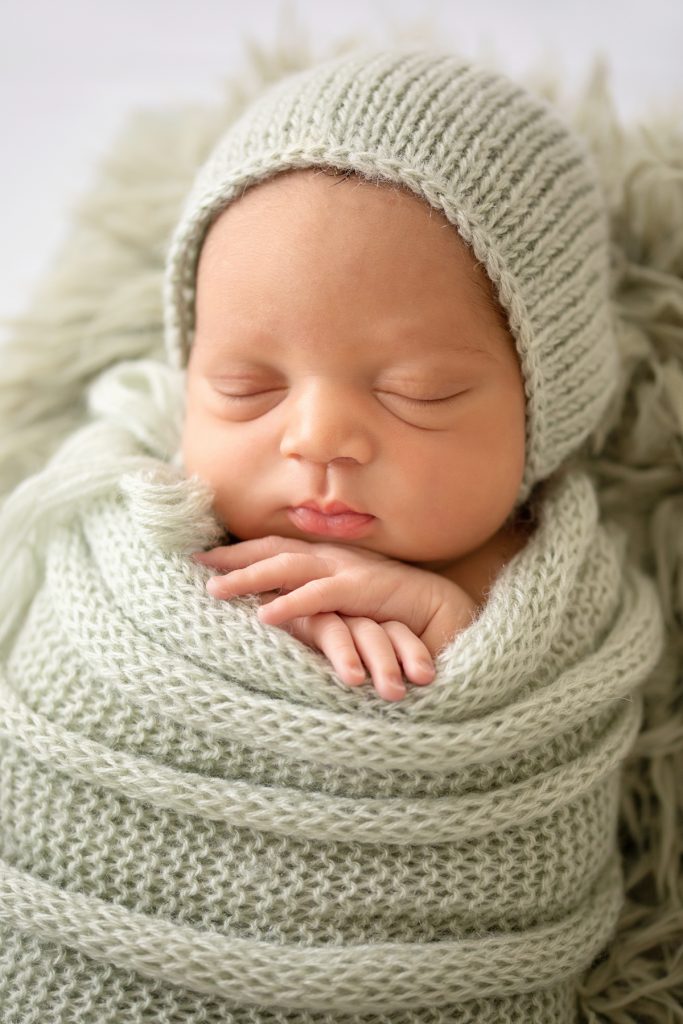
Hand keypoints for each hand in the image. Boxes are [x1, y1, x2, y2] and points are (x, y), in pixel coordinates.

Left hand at [193, 535, 477, 700]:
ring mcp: (348, 570)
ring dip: (250, 578)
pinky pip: (321, 596)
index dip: (238, 552)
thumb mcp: (345, 603)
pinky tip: (265, 616)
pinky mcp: (364, 590)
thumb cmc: (392, 611)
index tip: (202, 558)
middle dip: (233, 557)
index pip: (274, 549)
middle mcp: (333, 558)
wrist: (443, 611)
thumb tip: (275, 608)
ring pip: (288, 568)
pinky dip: (292, 605)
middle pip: (273, 551)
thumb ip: (317, 601)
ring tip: (215, 590)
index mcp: (327, 558)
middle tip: (195, 563)